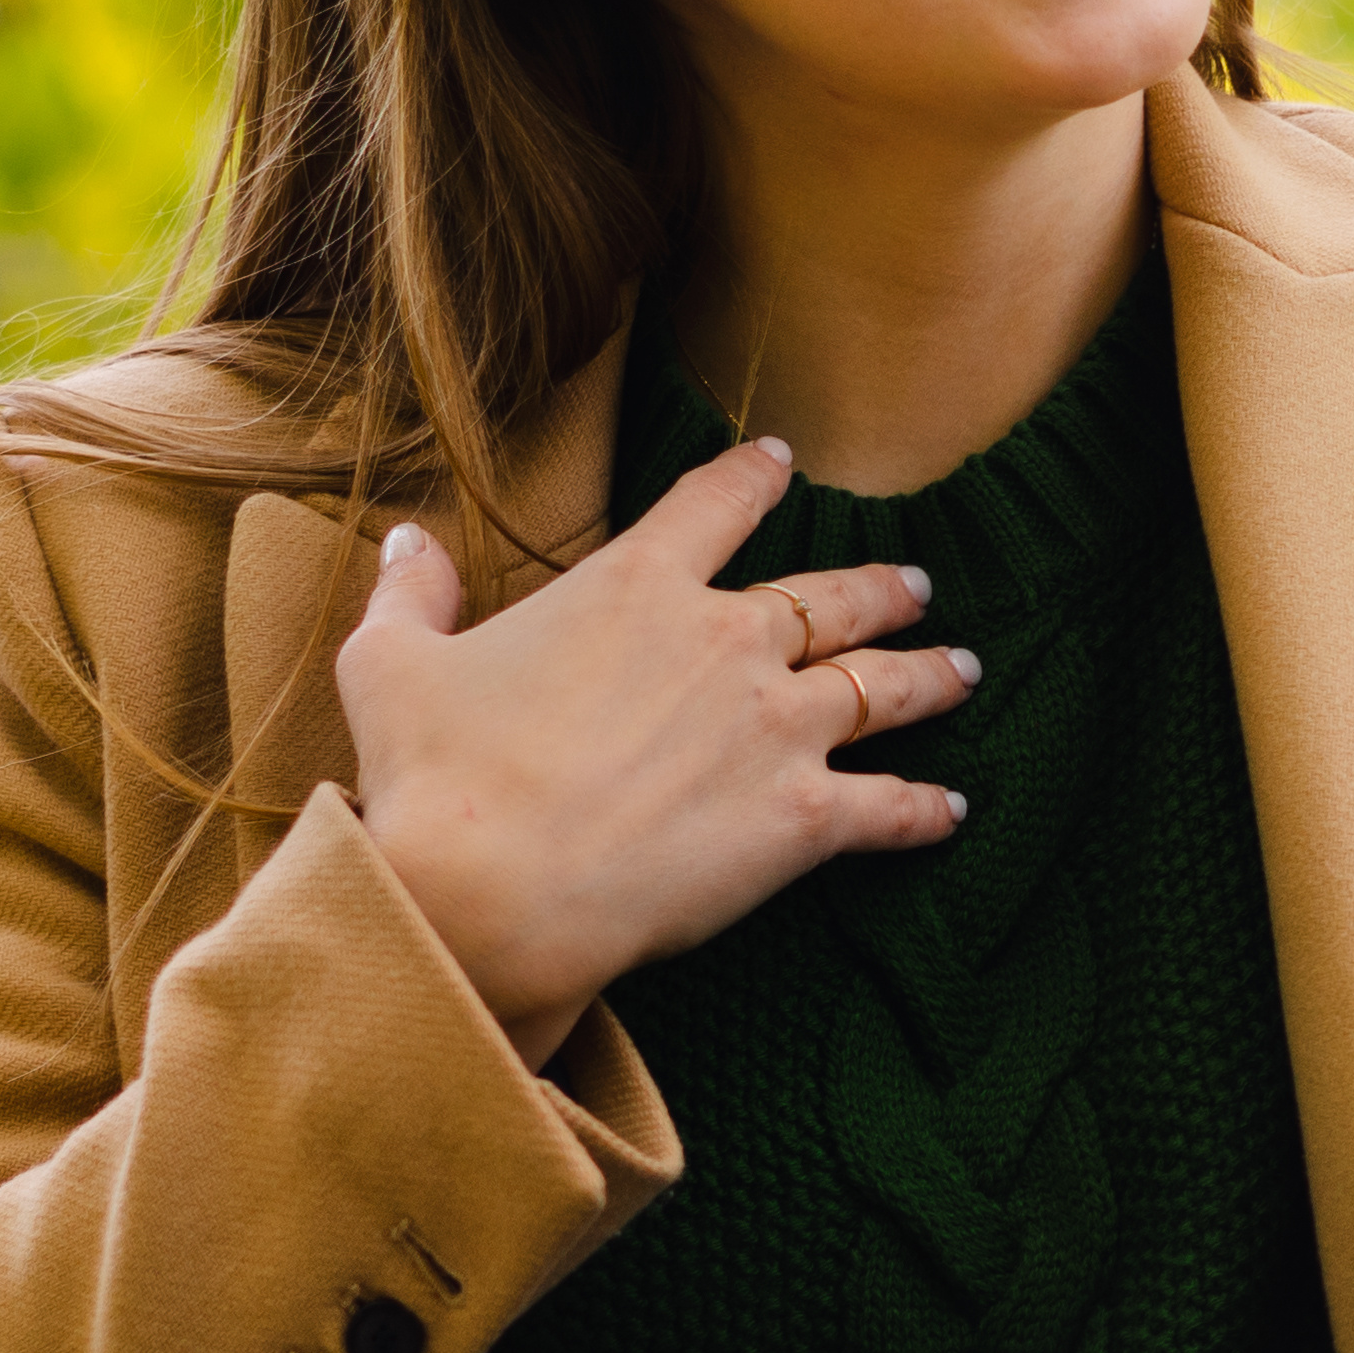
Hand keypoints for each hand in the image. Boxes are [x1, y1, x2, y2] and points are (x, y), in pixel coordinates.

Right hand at [331, 439, 972, 1068]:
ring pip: (885, 685)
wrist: (492, 890)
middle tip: (915, 584)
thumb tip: (407, 541)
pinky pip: (890, 806)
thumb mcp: (392, 667)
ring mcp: (778, 725)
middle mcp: (727, 640)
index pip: (716, 503)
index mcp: (637, 588)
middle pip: (832, 597)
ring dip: (930, 675)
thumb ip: (412, 596)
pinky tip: (954, 809)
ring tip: (961, 668)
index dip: (754, 477)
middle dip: (880, 587)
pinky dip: (928, 808)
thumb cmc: (436, 778)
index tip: (781, 462)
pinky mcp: (805, 816)